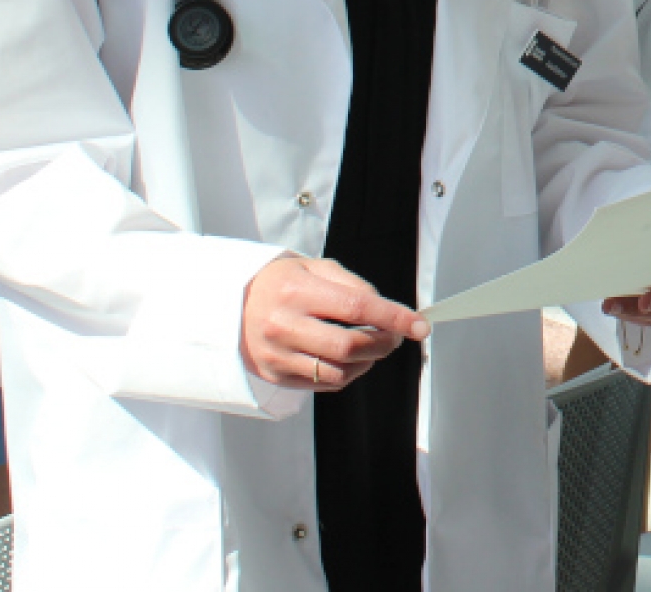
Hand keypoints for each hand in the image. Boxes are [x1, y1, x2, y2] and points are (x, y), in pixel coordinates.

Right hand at [239, 255, 427, 392]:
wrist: (230, 305)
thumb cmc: (281, 282)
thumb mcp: (314, 268)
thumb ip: (353, 285)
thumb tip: (388, 311)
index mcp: (296, 291)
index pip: (357, 307)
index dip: (394, 317)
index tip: (420, 324)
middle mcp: (283, 325)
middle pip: (350, 346)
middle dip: (383, 342)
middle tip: (394, 335)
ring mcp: (277, 355)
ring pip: (340, 371)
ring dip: (367, 361)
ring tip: (370, 346)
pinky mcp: (276, 376)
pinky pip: (325, 383)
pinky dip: (348, 373)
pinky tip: (348, 358)